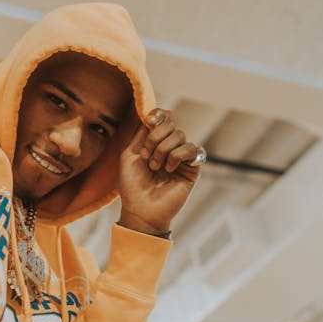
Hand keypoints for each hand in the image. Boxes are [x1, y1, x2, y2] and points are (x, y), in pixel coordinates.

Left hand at [118, 108, 201, 235]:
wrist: (140, 209)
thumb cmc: (132, 185)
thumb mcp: (130, 154)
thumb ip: (141, 133)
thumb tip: (150, 112)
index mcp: (155, 142)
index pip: (164, 118)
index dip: (158, 115)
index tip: (148, 121)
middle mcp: (170, 147)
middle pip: (171, 124)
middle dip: (155, 137)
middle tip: (146, 156)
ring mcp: (182, 157)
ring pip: (180, 135)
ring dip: (163, 150)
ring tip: (155, 167)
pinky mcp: (193, 168)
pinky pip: (192, 149)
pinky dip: (176, 156)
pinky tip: (169, 170)